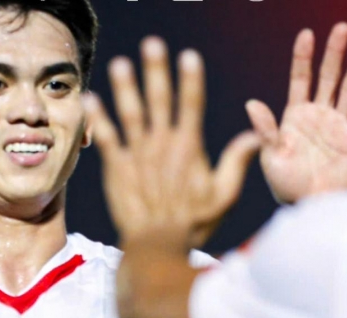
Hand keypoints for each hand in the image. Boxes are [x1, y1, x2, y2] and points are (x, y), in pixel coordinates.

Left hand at [84, 38, 259, 249]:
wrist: (158, 245)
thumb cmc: (194, 223)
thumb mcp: (224, 195)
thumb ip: (237, 163)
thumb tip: (255, 136)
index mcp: (189, 148)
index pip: (192, 105)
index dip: (190, 79)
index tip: (188, 55)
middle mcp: (162, 145)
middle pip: (160, 100)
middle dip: (157, 71)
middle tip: (153, 44)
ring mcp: (138, 155)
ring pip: (131, 114)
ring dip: (125, 87)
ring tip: (120, 64)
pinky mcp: (117, 168)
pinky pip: (106, 139)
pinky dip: (98, 119)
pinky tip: (90, 99)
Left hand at [247, 23, 346, 203]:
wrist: (309, 206)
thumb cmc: (286, 184)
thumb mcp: (270, 157)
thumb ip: (265, 130)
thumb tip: (251, 103)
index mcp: (295, 116)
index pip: (300, 79)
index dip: (303, 57)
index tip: (307, 34)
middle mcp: (318, 115)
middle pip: (327, 77)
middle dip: (334, 53)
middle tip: (342, 27)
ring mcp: (338, 126)